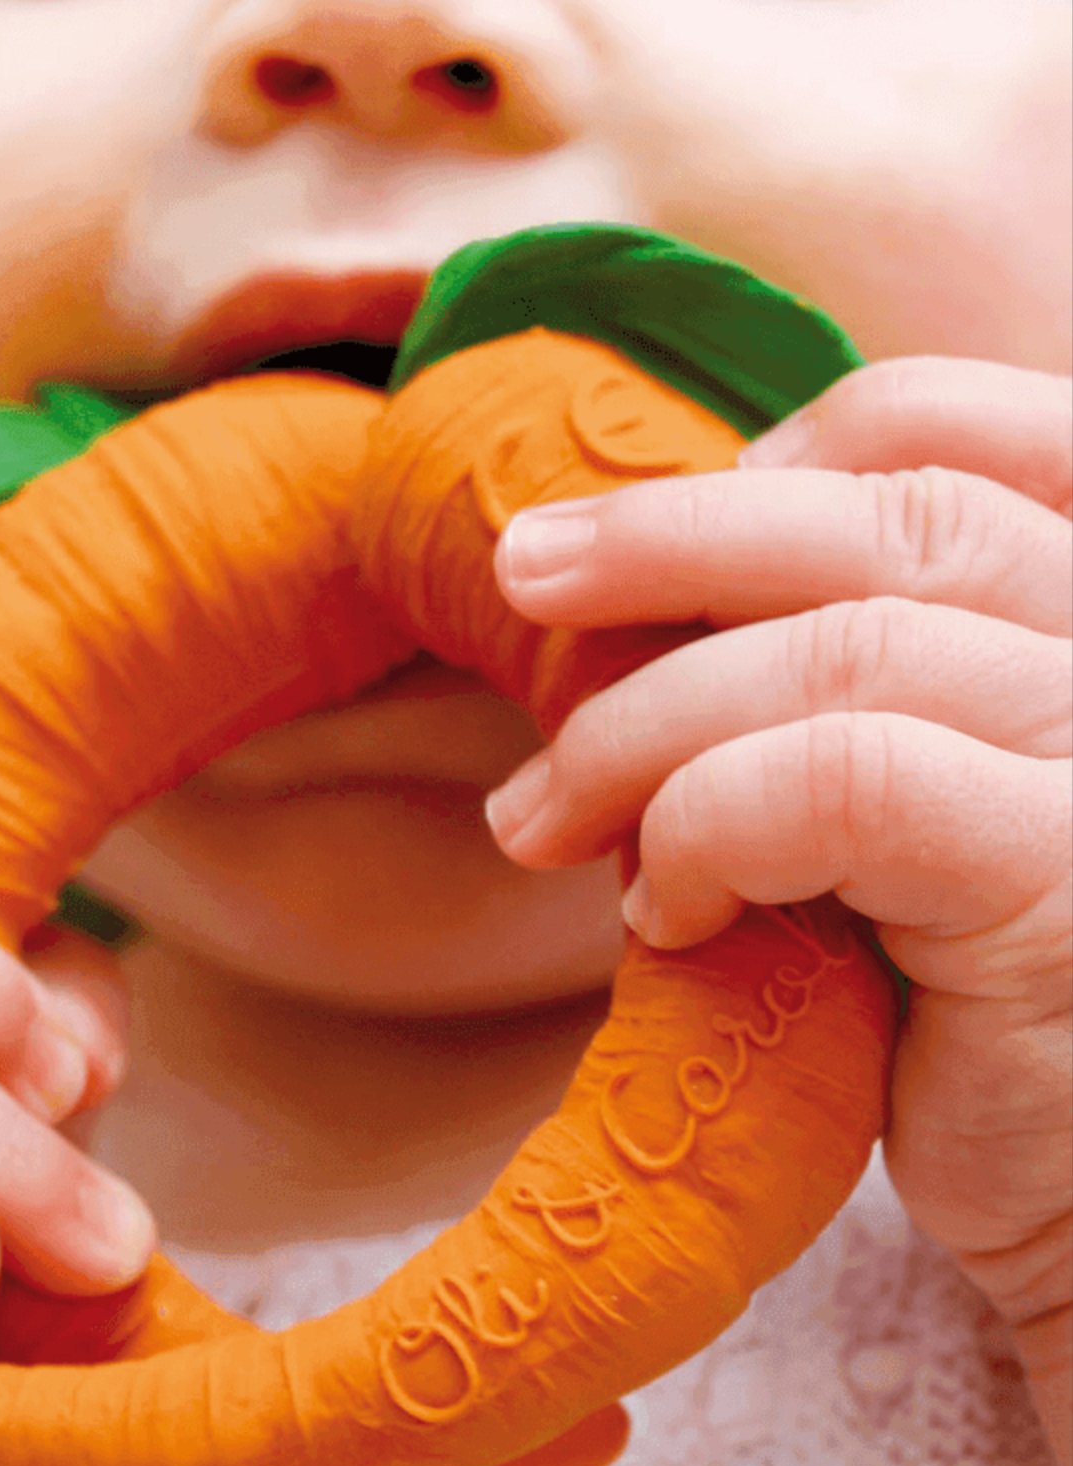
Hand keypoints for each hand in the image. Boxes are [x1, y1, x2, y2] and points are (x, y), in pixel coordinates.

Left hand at [483, 357, 1071, 1465]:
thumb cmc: (967, 1008)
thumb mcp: (893, 802)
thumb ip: (823, 683)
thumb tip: (621, 600)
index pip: (961, 433)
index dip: (788, 450)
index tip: (649, 539)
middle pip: (896, 514)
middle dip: (668, 536)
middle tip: (522, 573)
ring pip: (844, 653)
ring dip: (644, 727)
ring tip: (540, 817)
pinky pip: (844, 782)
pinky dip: (710, 824)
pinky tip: (664, 914)